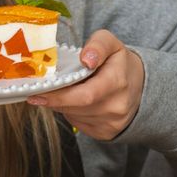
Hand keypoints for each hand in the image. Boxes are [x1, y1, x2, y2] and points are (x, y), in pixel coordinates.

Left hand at [26, 30, 144, 139]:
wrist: (140, 86)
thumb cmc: (118, 63)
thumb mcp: (111, 43)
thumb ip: (98, 45)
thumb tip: (86, 59)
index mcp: (118, 81)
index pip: (85, 95)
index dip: (59, 96)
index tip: (37, 93)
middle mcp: (117, 106)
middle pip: (76, 107)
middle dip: (54, 100)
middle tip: (37, 93)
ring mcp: (113, 123)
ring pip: (74, 116)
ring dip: (62, 105)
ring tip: (63, 91)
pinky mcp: (106, 133)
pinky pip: (79, 124)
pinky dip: (71, 113)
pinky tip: (75, 102)